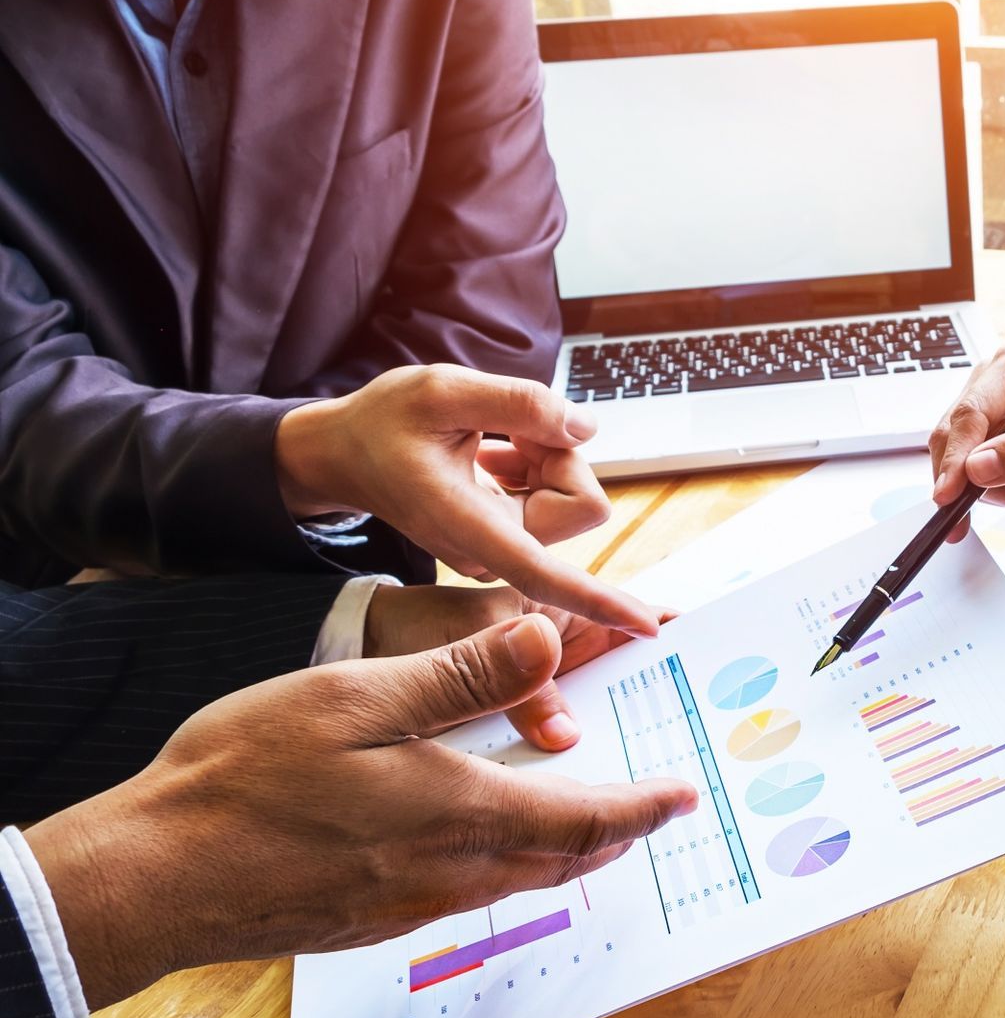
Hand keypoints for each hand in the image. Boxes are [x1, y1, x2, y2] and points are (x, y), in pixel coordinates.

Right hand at [24, 615, 698, 1009]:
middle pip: (564, 858)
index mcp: (461, 812)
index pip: (586, 817)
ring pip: (519, 881)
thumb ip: (459, 676)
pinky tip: (489, 843)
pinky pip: (469, 893)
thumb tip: (547, 639)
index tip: (683, 797)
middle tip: (652, 810)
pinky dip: (508, 865)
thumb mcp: (356, 698)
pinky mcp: (371, 920)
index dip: (642, 806)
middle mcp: (450, 872)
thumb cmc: (244, 779)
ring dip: (566, 851)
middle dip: (617, 832)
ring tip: (589, 823)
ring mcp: (410, 906)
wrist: (152, 878)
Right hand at [275, 364, 657, 632]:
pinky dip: (535, 461)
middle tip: (501, 427)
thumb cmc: (381, 423)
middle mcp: (493, 553)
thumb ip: (519, 404)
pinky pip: (554, 491)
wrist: (345, 454)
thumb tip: (586, 429)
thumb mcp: (442, 390)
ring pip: (570, 491)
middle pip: (580, 500)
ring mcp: (503, 548)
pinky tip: (491, 451)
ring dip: (542, 453)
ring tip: (487, 440)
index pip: (549, 574)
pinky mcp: (509, 535)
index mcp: (470, 531)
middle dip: (554, 452)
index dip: (601, 600)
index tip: (647, 627)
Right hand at [928, 346, 1004, 541]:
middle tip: (1003, 506)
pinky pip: (975, 478)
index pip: (969, 414)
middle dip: (977, 481)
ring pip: (962, 465)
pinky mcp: (991, 442)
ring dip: (999, 492)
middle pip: (956, 440)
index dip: (955, 458)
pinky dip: (1004, 495)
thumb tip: (976, 467)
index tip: (948, 495)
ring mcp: (990, 415)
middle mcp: (993, 385)